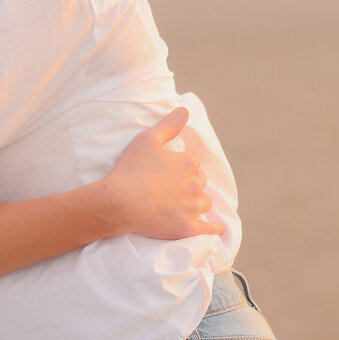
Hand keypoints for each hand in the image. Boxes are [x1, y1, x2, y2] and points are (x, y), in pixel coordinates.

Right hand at [98, 108, 223, 239]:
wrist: (120, 203)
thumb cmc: (132, 169)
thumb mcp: (147, 139)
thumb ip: (169, 125)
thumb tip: (185, 110)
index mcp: (189, 163)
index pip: (192, 161)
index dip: (179, 163)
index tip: (164, 168)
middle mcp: (196, 185)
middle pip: (200, 181)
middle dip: (189, 181)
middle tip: (170, 185)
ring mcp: (193, 208)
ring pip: (204, 202)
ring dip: (198, 200)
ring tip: (185, 202)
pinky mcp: (188, 228)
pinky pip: (209, 229)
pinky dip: (214, 228)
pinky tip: (217, 229)